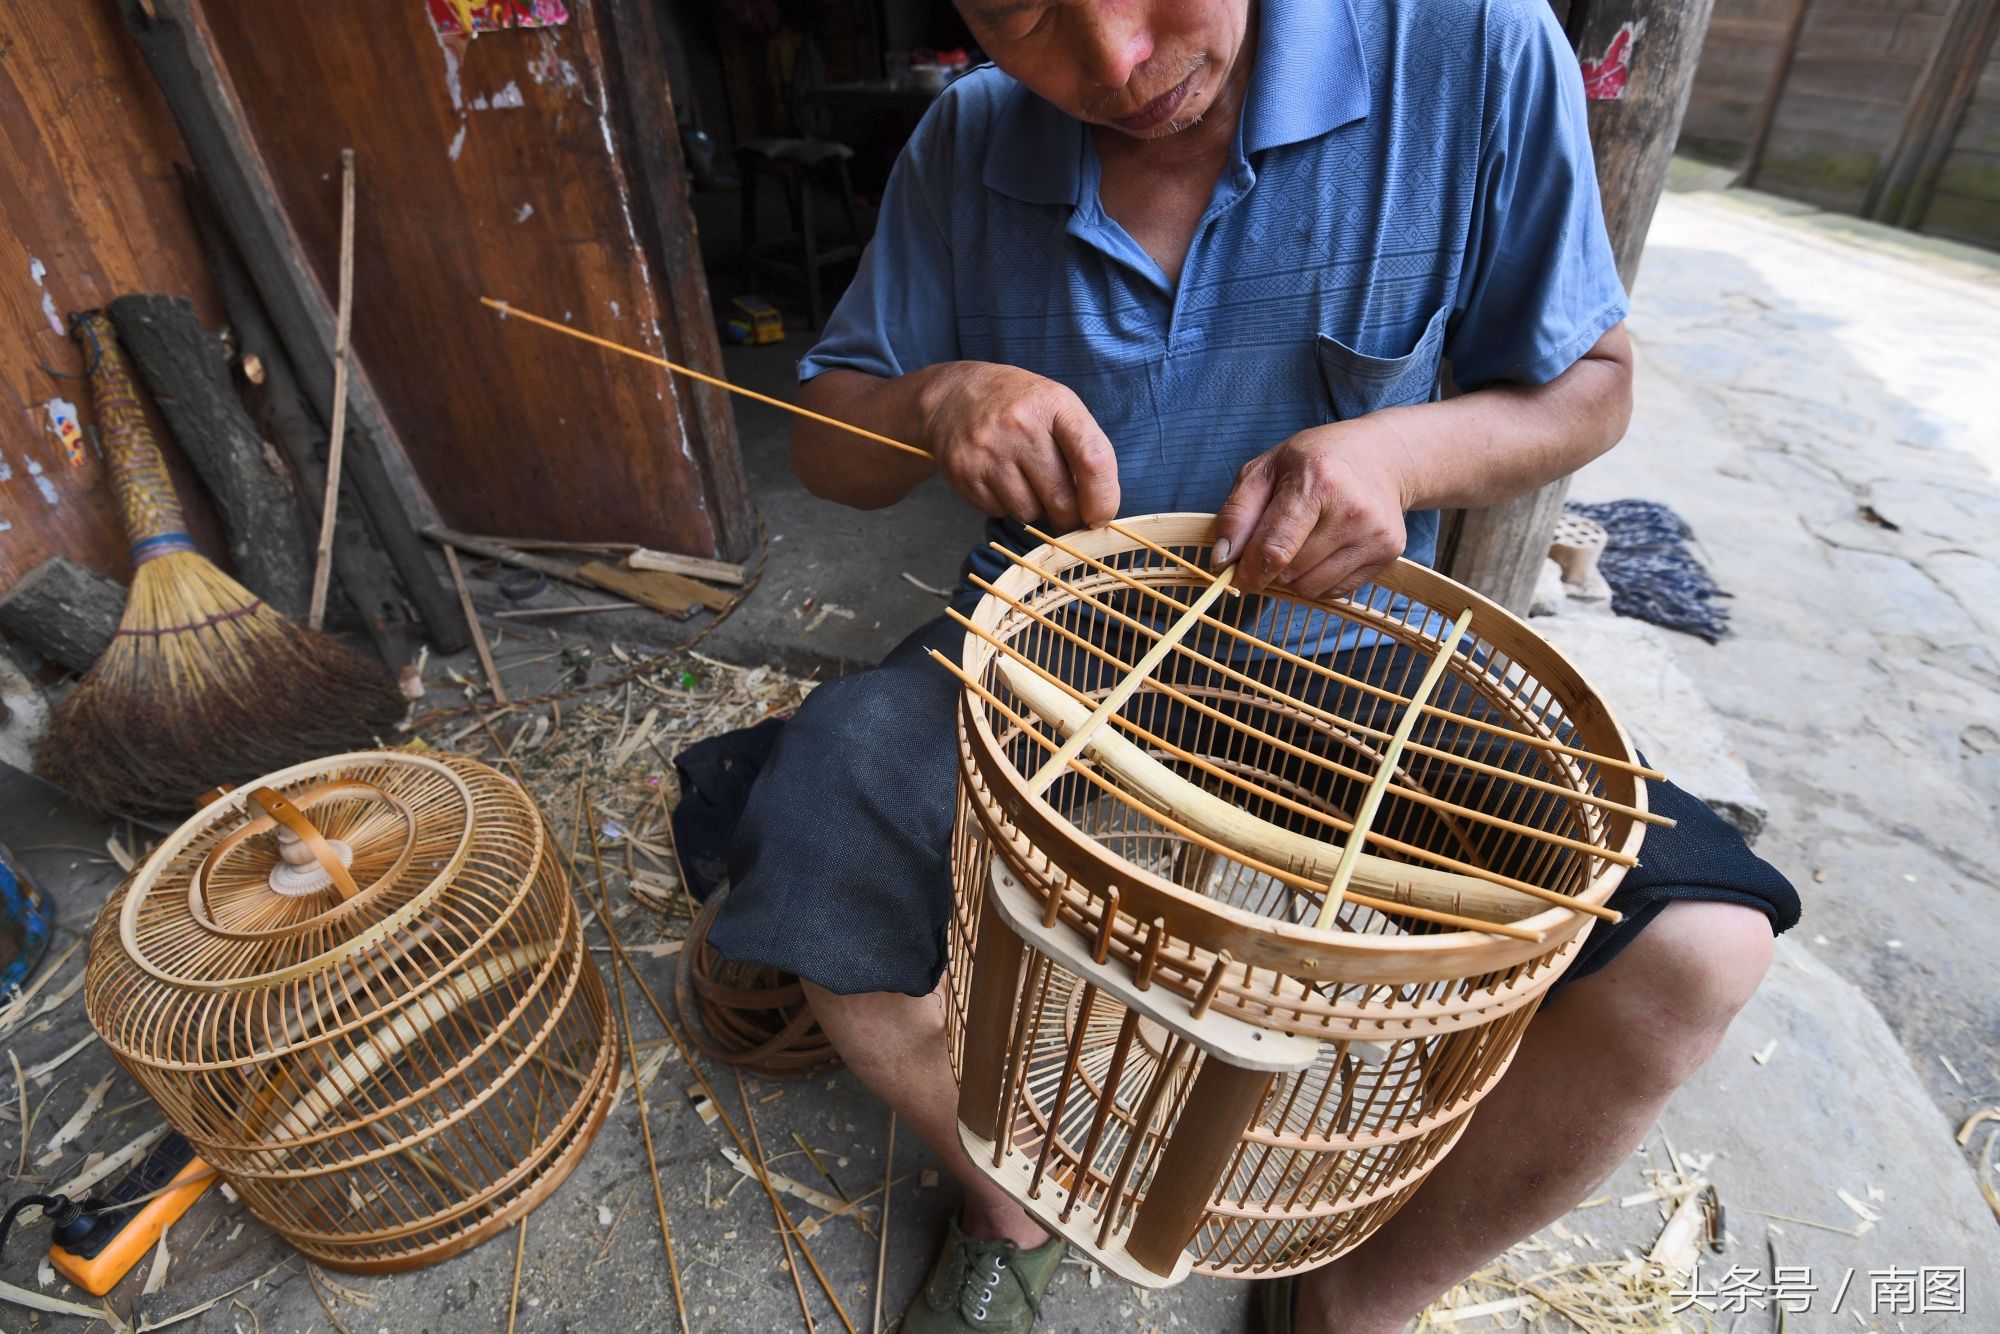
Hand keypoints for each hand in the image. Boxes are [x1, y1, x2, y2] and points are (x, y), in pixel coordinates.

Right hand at [917, 362, 1118, 531]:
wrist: (952, 395)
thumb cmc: (1018, 406)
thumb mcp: (1056, 406)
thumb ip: (1084, 449)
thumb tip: (1099, 508)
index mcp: (1054, 404)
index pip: (1092, 459)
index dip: (1103, 498)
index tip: (1101, 516)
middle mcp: (1020, 425)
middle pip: (1060, 497)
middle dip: (1069, 517)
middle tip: (1068, 515)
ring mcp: (988, 450)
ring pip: (1028, 512)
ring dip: (1034, 509)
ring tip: (1025, 480)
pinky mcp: (965, 473)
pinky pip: (999, 511)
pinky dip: (1005, 505)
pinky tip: (1000, 479)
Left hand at [1211, 420, 1412, 597]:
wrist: (1382, 456)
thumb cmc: (1316, 460)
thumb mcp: (1266, 468)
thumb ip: (1237, 512)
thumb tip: (1222, 559)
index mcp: (1318, 481)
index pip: (1274, 548)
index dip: (1248, 572)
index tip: (1236, 577)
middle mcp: (1352, 511)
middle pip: (1289, 572)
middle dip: (1269, 568)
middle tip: (1272, 544)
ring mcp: (1374, 535)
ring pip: (1309, 589)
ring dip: (1293, 577)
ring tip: (1300, 543)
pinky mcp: (1388, 554)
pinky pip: (1334, 592)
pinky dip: (1317, 580)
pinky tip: (1323, 550)